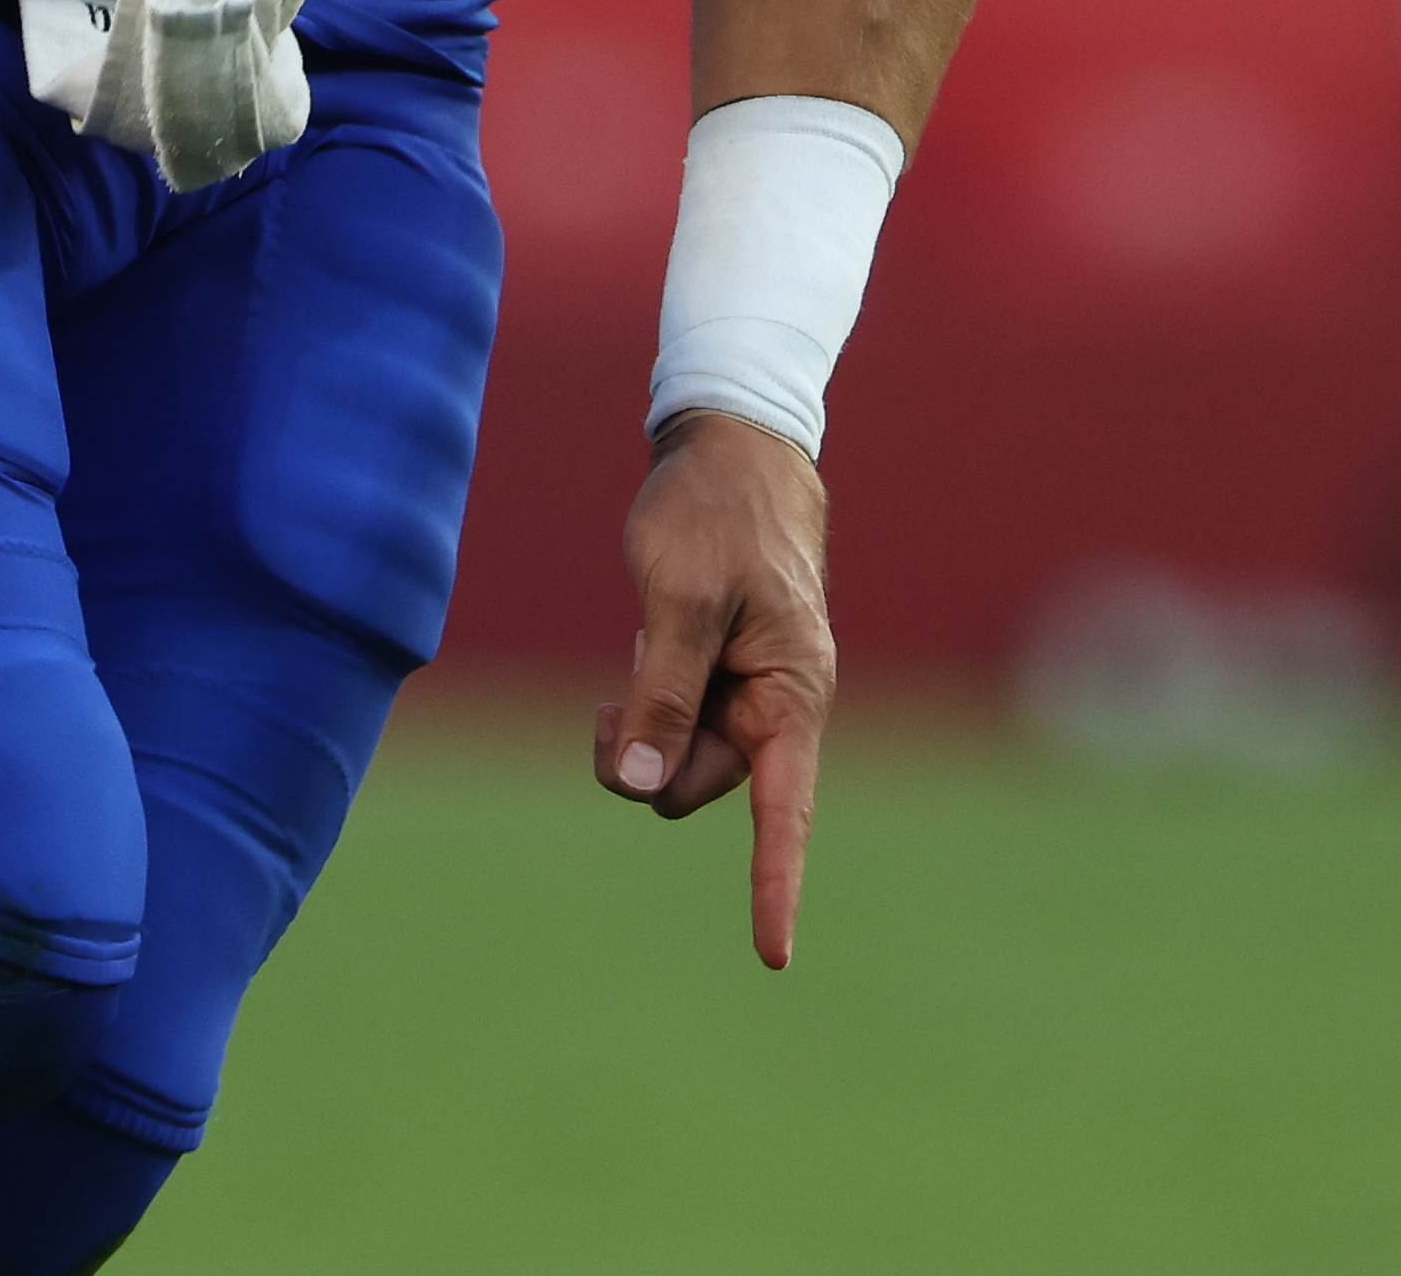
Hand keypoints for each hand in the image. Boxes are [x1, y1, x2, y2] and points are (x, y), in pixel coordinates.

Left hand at [594, 408, 836, 970]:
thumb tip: (639, 784)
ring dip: (641, 725)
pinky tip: (644, 639)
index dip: (774, 885)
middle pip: (700, 784)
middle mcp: (780, 704)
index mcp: (794, 694)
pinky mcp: (722, 672)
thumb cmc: (715, 512)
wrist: (732, 444)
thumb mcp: (680, 598)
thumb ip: (662, 694)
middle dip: (646, 759)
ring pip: (680, 756)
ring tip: (636, 644)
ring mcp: (751, 691)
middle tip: (606, 702)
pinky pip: (674, 720)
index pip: (784, 811)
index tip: (772, 955)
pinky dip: (646, 699)